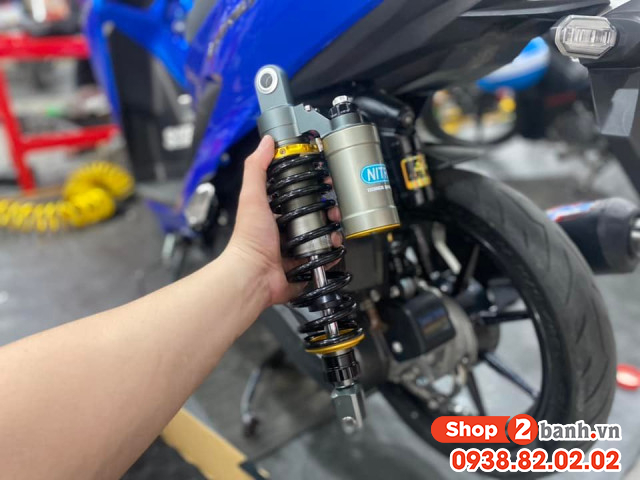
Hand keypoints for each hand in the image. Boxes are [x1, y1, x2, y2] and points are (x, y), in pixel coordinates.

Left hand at [223, 135, 341, 307]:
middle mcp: (282, 234)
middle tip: (333, 210)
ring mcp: (293, 252)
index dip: (311, 191)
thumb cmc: (248, 240)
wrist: (253, 276)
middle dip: (327, 213)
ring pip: (319, 239)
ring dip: (332, 234)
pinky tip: (333, 249)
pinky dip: (330, 256)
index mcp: (272, 215)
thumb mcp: (252, 197)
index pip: (295, 197)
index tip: (324, 185)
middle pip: (311, 218)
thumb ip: (257, 168)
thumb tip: (266, 143)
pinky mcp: (301, 269)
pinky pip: (322, 261)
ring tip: (336, 230)